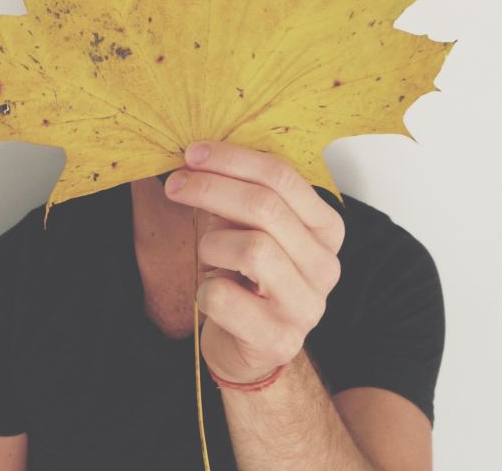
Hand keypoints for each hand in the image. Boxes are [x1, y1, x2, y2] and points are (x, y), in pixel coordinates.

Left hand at [165, 140, 344, 384]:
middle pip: (266, 207)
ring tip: (207, 254)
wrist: (248, 348)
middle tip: (176, 184)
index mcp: (325, 229)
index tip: (193, 153)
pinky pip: (226, 297)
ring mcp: (307, 306)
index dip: (233, 160)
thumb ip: (237, 196)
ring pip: (253, 249)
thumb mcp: (248, 228)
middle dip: (212, 188)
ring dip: (213, 244)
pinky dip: (205, 289)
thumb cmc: (247, 278)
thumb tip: (199, 159)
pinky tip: (209, 292)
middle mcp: (325, 266)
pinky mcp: (280, 340)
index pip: (284, 177)